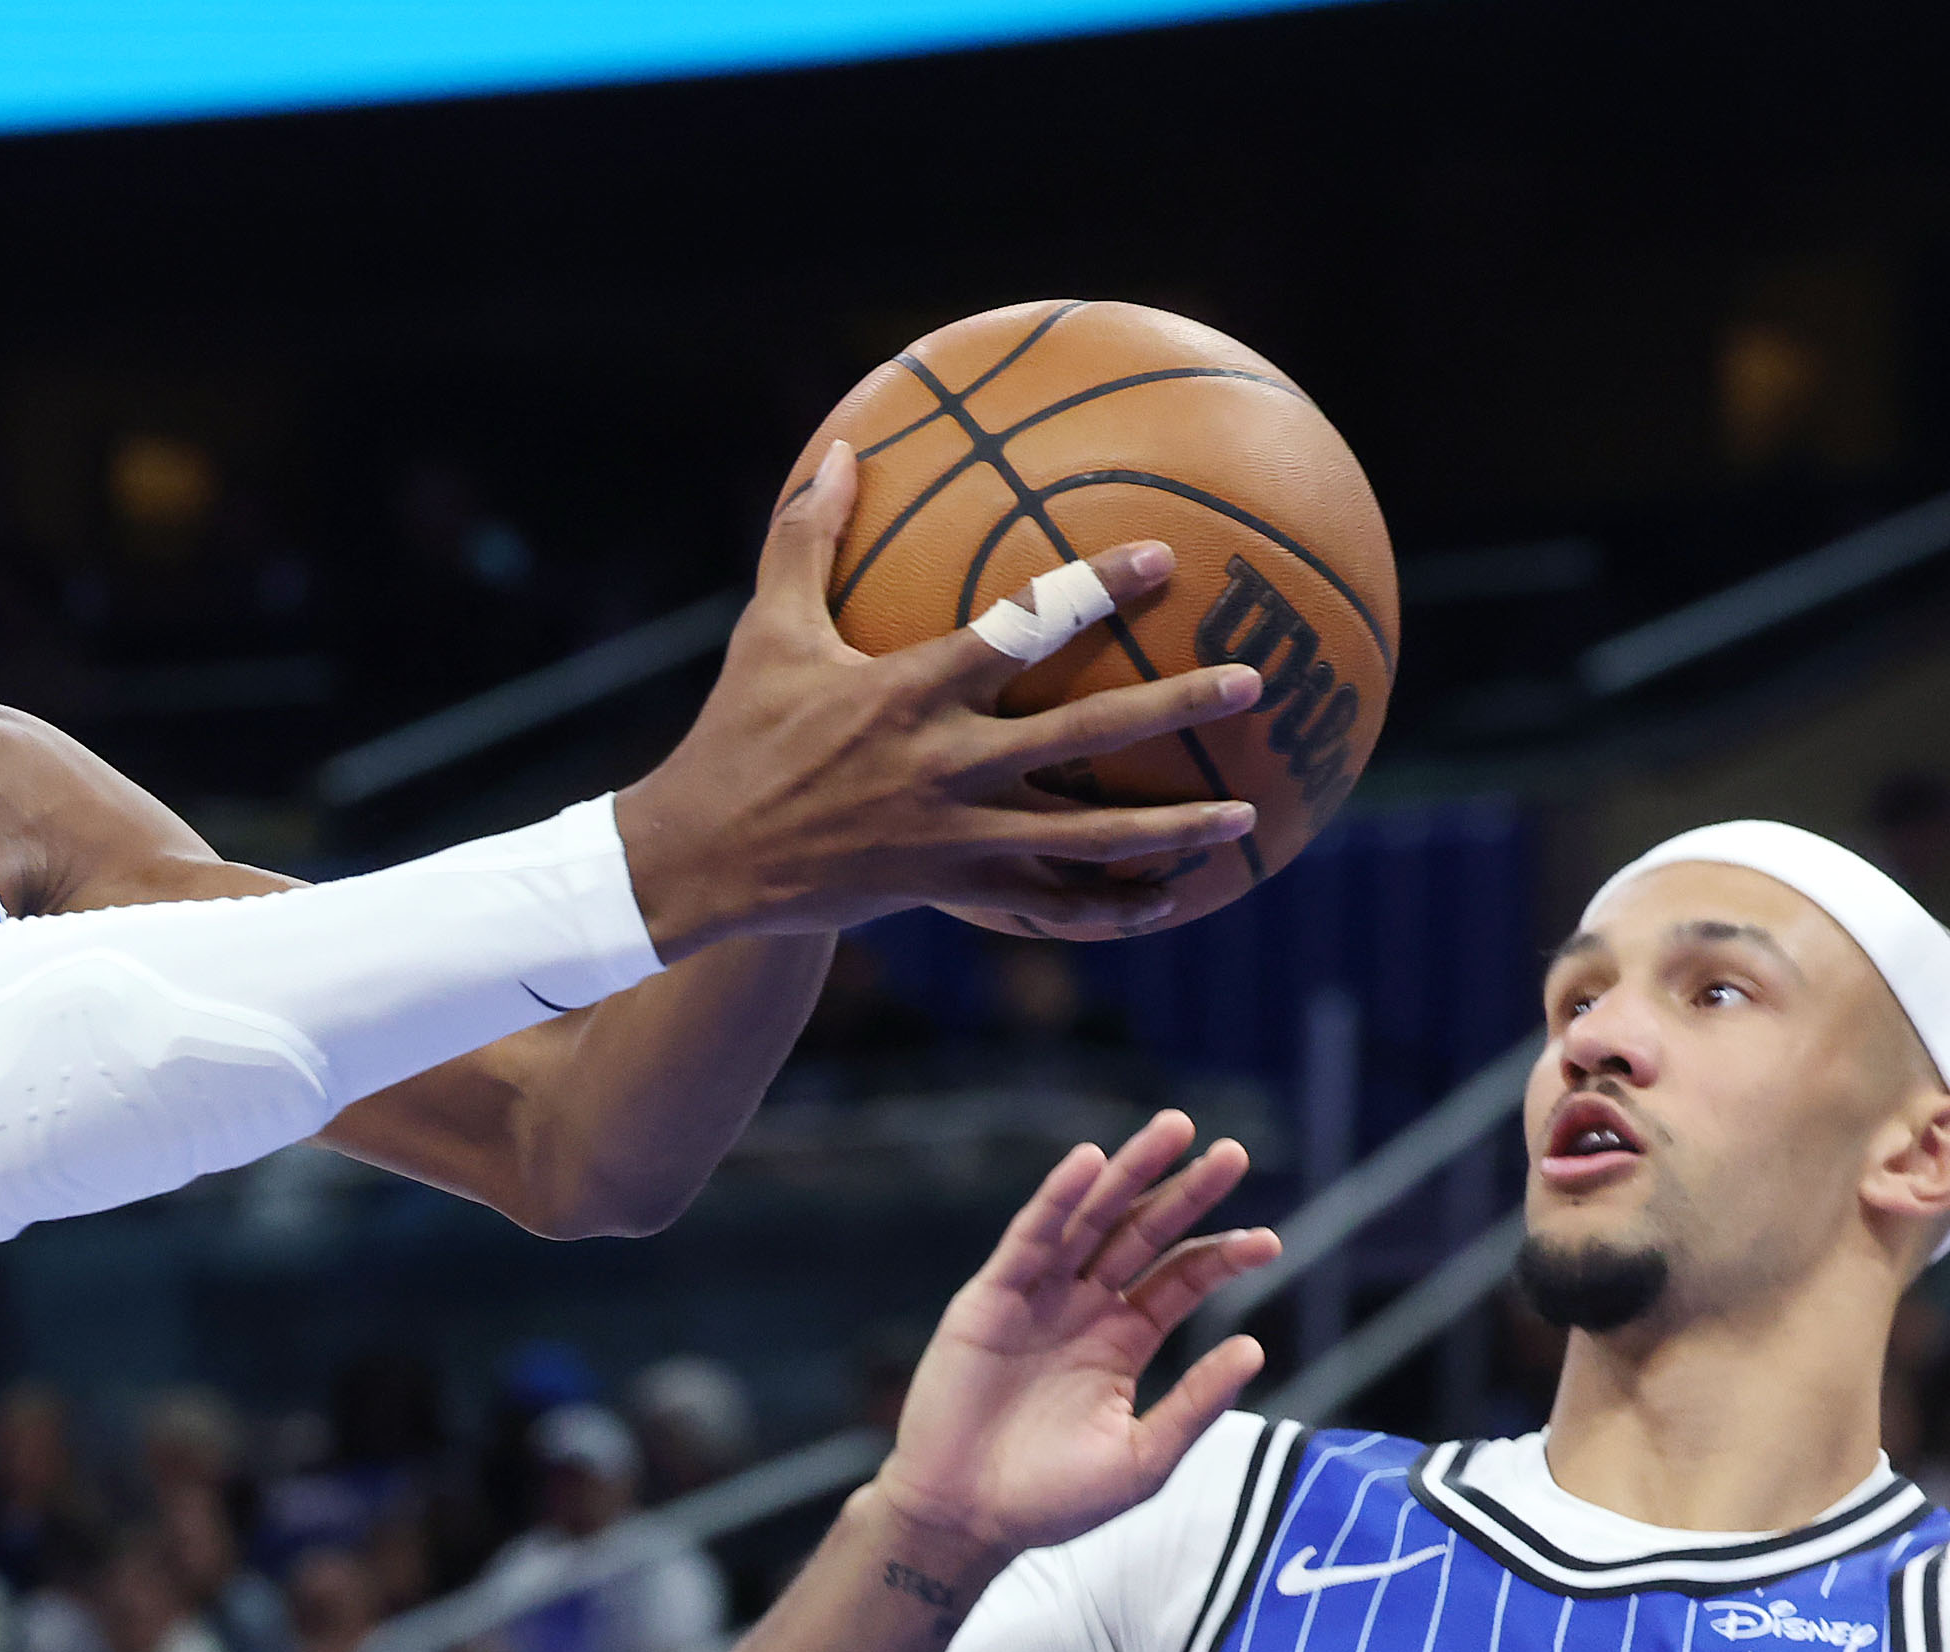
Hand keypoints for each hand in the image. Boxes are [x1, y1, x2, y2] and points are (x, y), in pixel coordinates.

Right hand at [615, 442, 1264, 957]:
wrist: (698, 859)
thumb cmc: (737, 735)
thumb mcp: (767, 629)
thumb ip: (808, 536)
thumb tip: (840, 446)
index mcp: (908, 690)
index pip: (1018, 630)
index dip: (1094, 590)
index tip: (1162, 558)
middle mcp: (943, 764)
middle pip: (1084, 733)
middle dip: (1174, 706)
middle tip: (1251, 682)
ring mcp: (952, 836)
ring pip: (1086, 836)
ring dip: (1172, 827)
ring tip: (1249, 811)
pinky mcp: (948, 890)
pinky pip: (1046, 904)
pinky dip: (1110, 907)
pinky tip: (1169, 899)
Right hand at [873, 1110, 1280, 1559]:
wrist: (964, 1518)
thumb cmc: (1050, 1500)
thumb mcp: (1142, 1458)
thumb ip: (1195, 1403)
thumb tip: (1255, 1347)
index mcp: (1121, 1341)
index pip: (1180, 1279)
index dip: (1222, 1255)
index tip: (1268, 1242)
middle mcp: (1081, 1308)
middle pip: (1143, 1234)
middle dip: (1186, 1192)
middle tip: (1233, 1153)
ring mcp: (1035, 1298)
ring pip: (1090, 1221)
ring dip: (1129, 1173)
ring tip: (1175, 1130)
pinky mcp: (988, 1298)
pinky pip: (1028, 1239)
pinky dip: (1056, 1199)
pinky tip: (1088, 1163)